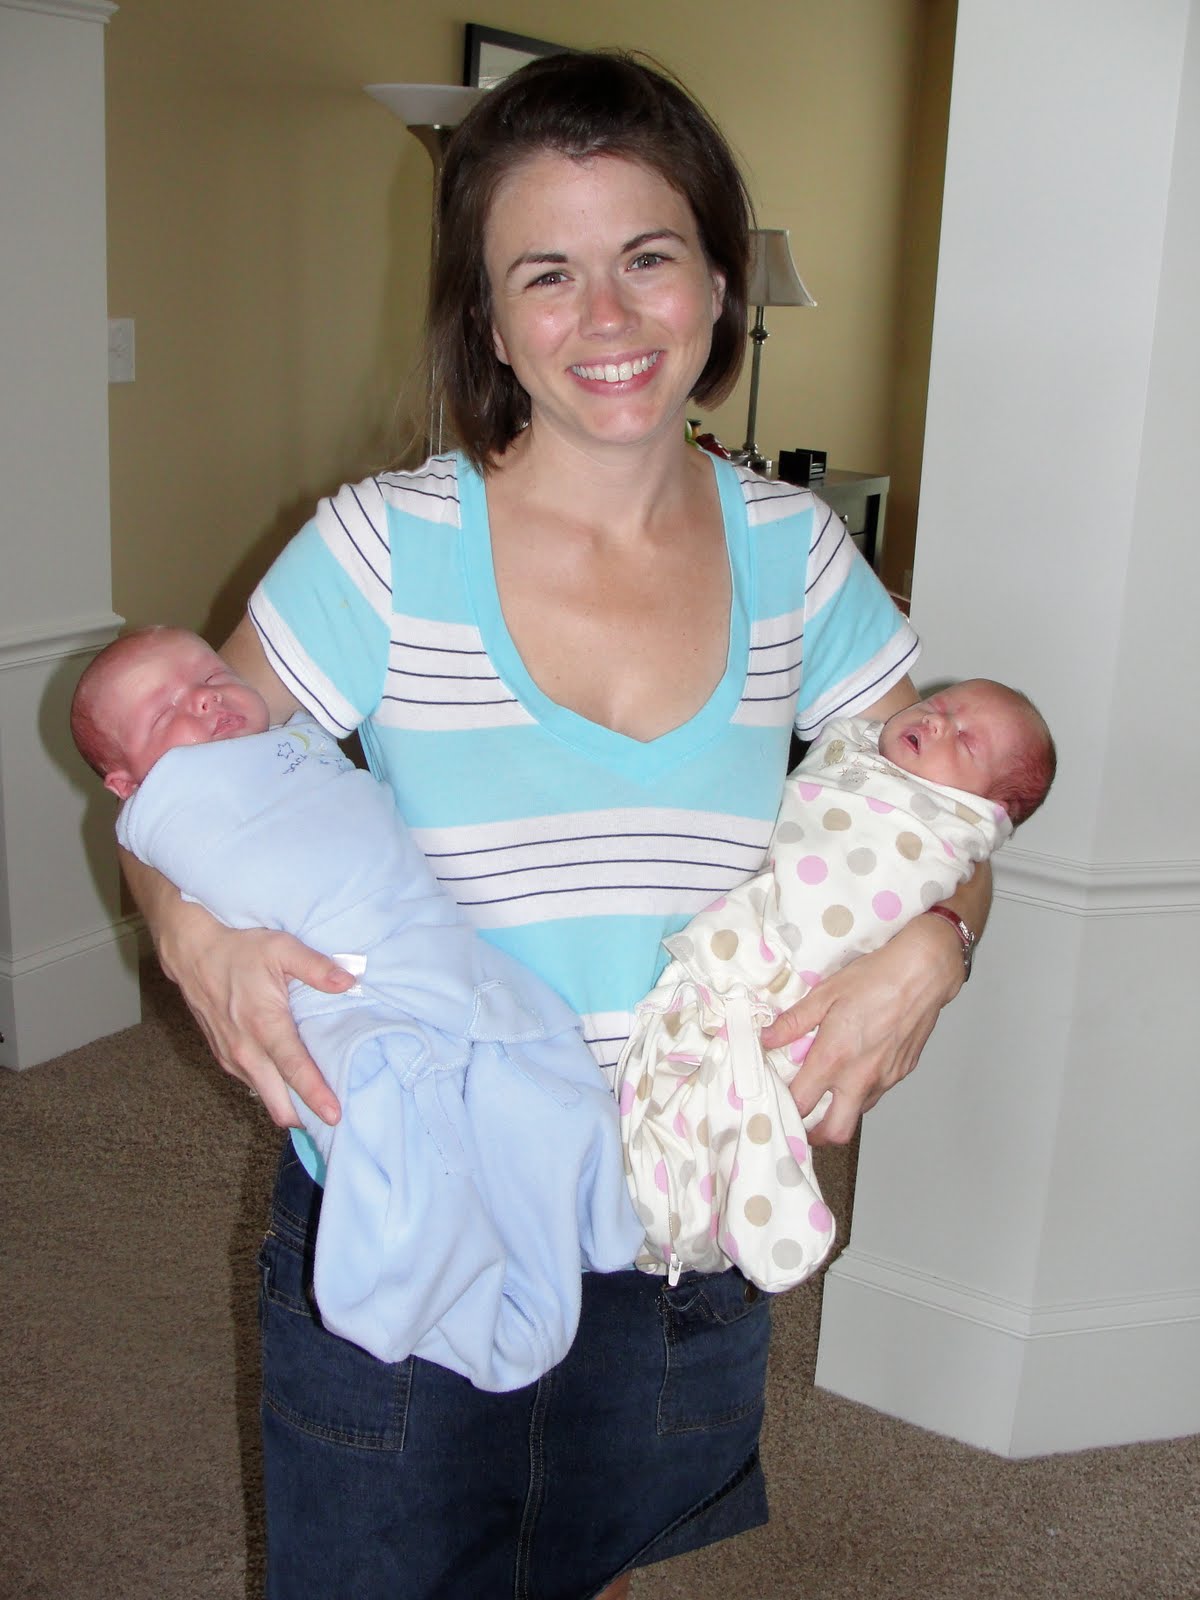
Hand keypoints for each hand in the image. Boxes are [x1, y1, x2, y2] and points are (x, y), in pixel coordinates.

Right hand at [156, 896, 353, 1128]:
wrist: (193, 954)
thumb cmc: (239, 950)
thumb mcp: (282, 948)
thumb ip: (316, 967)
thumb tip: (349, 981)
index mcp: (264, 1024)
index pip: (294, 1070)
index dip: (315, 1095)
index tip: (335, 1115)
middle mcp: (245, 1049)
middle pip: (277, 1102)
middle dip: (304, 1116)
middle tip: (334, 1119)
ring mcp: (231, 1057)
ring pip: (264, 1097)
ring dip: (289, 1105)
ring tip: (318, 1105)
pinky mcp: (224, 1058)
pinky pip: (253, 1085)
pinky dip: (272, 1091)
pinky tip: (291, 1086)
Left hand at [759, 913, 965, 1143]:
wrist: (922, 973)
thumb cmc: (874, 978)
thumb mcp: (824, 994)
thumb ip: (794, 1022)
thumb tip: (768, 1037)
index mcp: (834, 1059)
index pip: (801, 1104)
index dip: (784, 1106)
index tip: (775, 1099)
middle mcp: (860, 1077)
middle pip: (835, 1132)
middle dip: (815, 1134)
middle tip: (802, 1119)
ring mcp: (884, 1079)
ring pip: (858, 1115)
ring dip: (839, 1112)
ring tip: (826, 1091)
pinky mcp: (901, 1073)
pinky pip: (876, 1094)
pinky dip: (860, 1092)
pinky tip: (854, 1068)